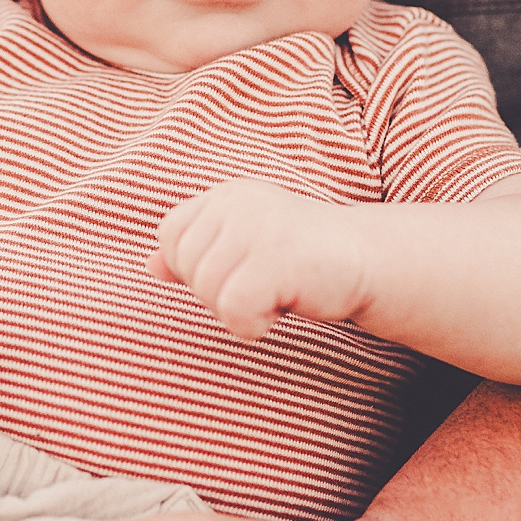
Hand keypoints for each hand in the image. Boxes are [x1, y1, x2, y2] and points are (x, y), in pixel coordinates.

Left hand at [152, 179, 365, 338]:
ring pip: (208, 291)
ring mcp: (257, 227)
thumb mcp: (246, 247)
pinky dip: (253, 325)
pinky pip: (233, 310)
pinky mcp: (275, 258)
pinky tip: (282, 310)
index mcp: (226, 195)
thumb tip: (151, 266)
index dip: (195, 266)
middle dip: (219, 292)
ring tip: (277, 293)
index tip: (240, 270)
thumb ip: (201, 253)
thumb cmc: (304, 259)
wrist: (369, 261)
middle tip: (265, 285)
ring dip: (241, 310)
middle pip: (187, 267)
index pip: (171, 234)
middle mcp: (237, 202)